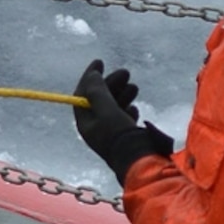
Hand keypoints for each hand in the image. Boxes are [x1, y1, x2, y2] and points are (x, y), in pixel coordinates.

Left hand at [73, 59, 174, 182]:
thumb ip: (98, 93)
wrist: (142, 161)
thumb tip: (92, 75)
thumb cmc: (121, 135)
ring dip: (121, 94)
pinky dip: (127, 109)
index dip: (90, 77)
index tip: (100, 62)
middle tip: (126, 72)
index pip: (82, 94)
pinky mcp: (125, 138)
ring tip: (134, 87)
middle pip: (99, 99)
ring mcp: (110, 133)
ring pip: (113, 107)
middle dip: (110, 84)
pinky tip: (134, 108)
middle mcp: (95, 128)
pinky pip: (123, 118)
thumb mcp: (107, 110)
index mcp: (85, 122)